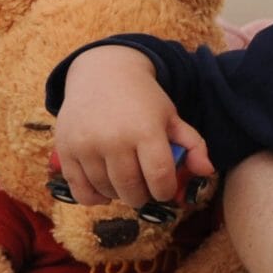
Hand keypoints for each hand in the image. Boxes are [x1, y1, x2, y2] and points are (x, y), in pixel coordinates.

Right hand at [53, 45, 210, 206]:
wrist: (102, 74)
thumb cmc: (143, 100)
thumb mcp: (171, 116)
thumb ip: (193, 144)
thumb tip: (207, 171)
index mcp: (146, 131)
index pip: (160, 177)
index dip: (165, 191)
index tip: (165, 190)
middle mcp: (114, 140)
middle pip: (131, 188)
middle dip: (142, 196)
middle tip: (145, 191)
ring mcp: (87, 146)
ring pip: (106, 190)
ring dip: (119, 195)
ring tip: (127, 185)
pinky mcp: (66, 150)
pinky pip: (79, 189)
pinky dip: (93, 198)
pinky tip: (104, 193)